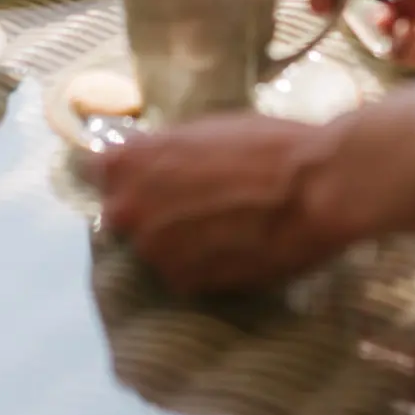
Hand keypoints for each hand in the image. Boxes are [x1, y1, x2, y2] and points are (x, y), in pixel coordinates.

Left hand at [83, 97, 414, 295]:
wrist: (316, 187)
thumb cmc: (266, 145)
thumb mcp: (202, 131)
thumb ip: (162, 152)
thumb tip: (147, 163)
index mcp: (127, 161)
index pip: (99, 171)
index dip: (126, 174)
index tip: (146, 177)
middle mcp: (128, 209)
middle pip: (122, 214)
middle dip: (149, 210)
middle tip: (191, 205)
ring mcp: (154, 251)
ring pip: (153, 248)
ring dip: (176, 242)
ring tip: (221, 228)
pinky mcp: (184, 282)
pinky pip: (180, 274)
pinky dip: (200, 266)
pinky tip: (233, 249)